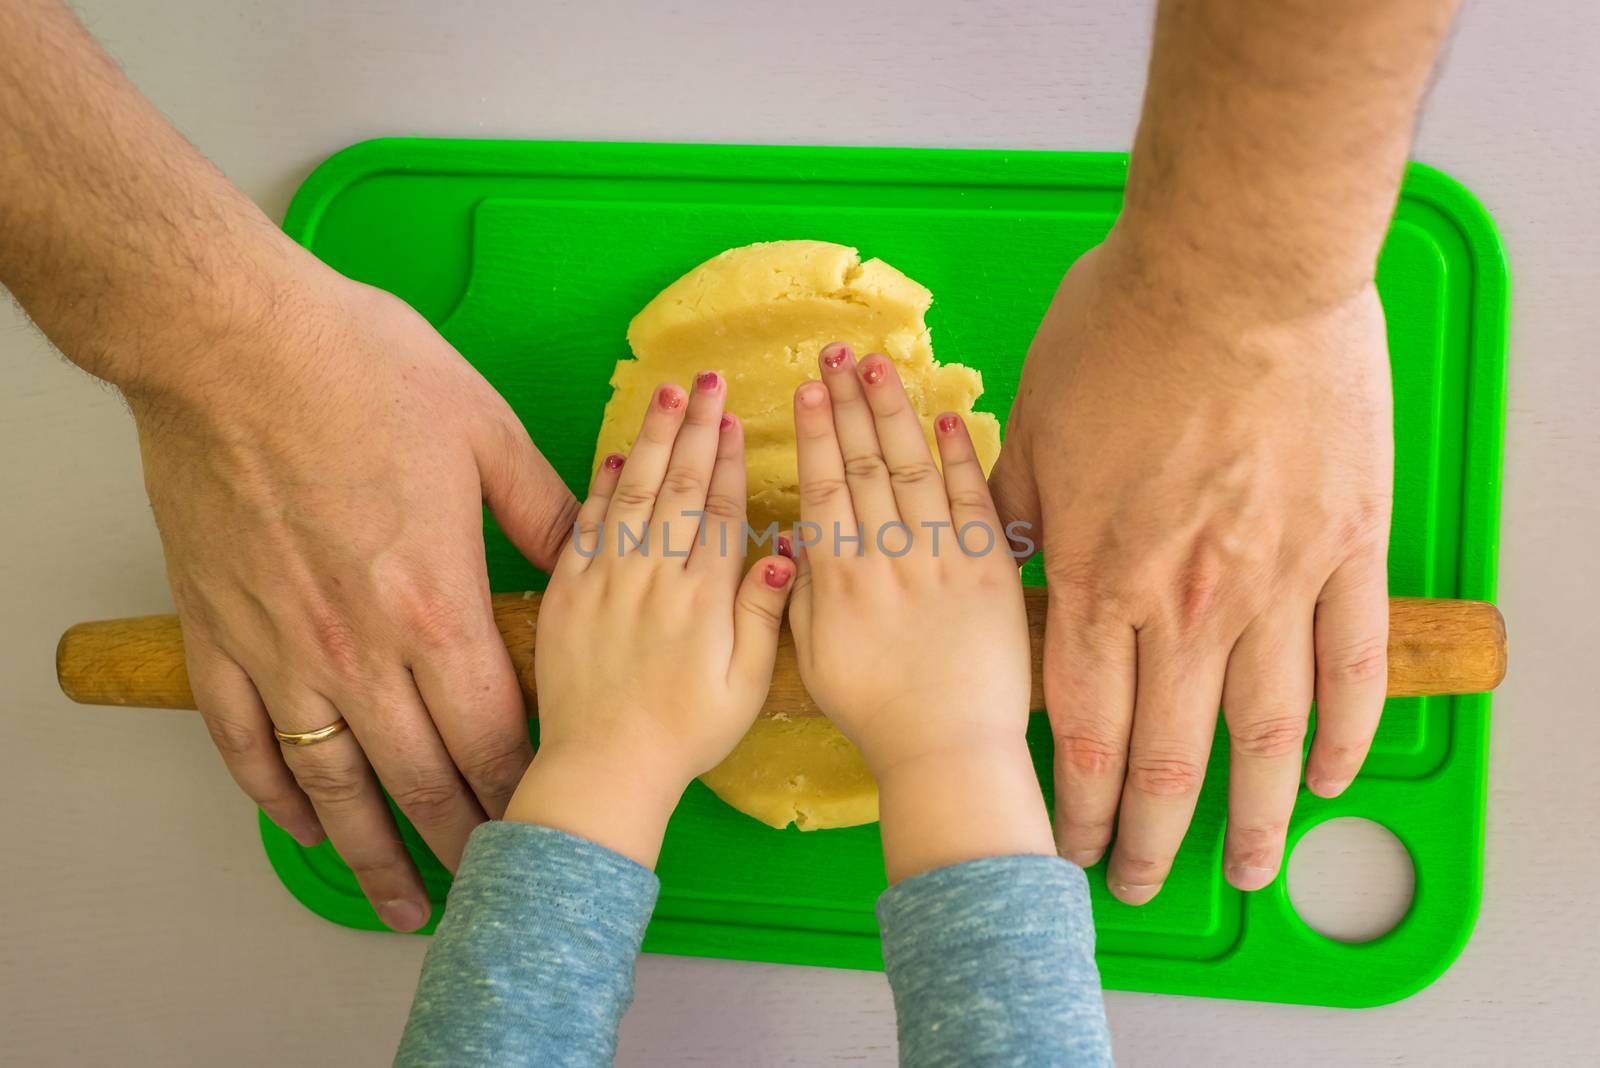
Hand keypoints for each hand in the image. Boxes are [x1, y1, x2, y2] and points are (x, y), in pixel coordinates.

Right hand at [130, 270, 576, 930]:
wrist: (229, 340)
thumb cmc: (358, 371)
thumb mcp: (485, 432)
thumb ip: (546, 511)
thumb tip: (595, 550)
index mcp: (435, 608)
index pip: (493, 734)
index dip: (522, 787)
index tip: (546, 818)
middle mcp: (358, 653)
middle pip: (420, 779)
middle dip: (463, 839)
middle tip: (490, 881)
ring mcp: (281, 653)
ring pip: (333, 787)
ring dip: (371, 853)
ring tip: (400, 901)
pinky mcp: (218, 635)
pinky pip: (245, 744)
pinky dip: (275, 796)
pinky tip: (303, 825)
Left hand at [505, 372, 794, 867]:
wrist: (603, 768)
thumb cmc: (685, 734)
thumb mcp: (744, 685)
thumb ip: (763, 615)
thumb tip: (785, 553)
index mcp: (703, 594)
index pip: (721, 508)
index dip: (730, 456)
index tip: (736, 415)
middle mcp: (655, 574)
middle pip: (680, 484)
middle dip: (696, 427)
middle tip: (707, 379)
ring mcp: (606, 578)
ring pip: (633, 492)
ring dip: (653, 439)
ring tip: (667, 395)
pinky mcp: (567, 593)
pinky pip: (586, 525)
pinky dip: (601, 486)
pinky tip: (617, 456)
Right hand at [786, 344, 1053, 882]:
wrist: (948, 751)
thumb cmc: (876, 715)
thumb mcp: (814, 658)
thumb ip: (798, 596)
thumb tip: (791, 541)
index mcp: (839, 580)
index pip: (823, 488)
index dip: (815, 434)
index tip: (807, 389)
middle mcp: (887, 559)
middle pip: (864, 464)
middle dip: (849, 404)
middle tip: (838, 354)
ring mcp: (941, 561)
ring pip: (912, 470)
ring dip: (895, 413)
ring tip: (880, 367)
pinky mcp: (990, 572)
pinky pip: (971, 502)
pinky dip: (958, 457)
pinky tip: (945, 416)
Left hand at [988, 235, 1392, 903]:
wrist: (1236, 267)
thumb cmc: (1124, 331)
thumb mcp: (1031, 421)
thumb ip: (1013, 508)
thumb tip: (997, 555)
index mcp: (1098, 576)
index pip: (1078, 725)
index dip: (1072, 800)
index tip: (1063, 844)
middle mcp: (1186, 602)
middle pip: (1166, 754)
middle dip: (1146, 834)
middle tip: (1135, 883)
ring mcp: (1276, 582)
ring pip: (1266, 735)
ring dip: (1254, 817)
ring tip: (1246, 871)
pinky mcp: (1347, 548)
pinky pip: (1352, 664)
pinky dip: (1346, 731)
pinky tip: (1330, 778)